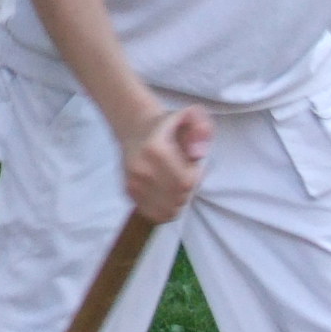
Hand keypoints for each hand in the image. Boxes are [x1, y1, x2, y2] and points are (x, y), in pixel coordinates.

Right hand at [122, 106, 213, 224]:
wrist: (136, 127)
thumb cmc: (169, 125)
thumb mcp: (191, 117)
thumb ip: (201, 129)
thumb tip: (198, 153)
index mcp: (155, 149)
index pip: (185, 182)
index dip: (195, 178)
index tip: (192, 166)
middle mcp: (140, 169)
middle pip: (177, 197)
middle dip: (188, 190)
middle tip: (185, 175)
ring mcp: (132, 183)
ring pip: (167, 210)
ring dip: (178, 202)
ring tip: (175, 184)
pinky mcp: (128, 192)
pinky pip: (154, 214)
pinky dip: (166, 210)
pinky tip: (167, 195)